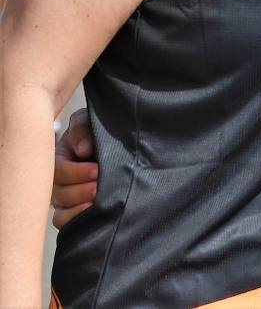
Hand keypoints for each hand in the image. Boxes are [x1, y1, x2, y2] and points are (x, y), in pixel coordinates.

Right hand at [52, 108, 97, 229]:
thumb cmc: (98, 133)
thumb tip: (83, 149)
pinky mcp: (73, 211)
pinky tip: (93, 215)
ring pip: (61, 211)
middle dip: (80, 191)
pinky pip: (65, 222)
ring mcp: (64, 198)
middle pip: (59, 193)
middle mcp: (58, 181)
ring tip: (98, 202)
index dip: (76, 172)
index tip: (97, 170)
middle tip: (100, 187)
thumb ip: (82, 129)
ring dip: (79, 208)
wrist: (119, 147)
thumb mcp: (89, 123)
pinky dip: (75, 221)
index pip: (58, 170)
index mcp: (59, 158)